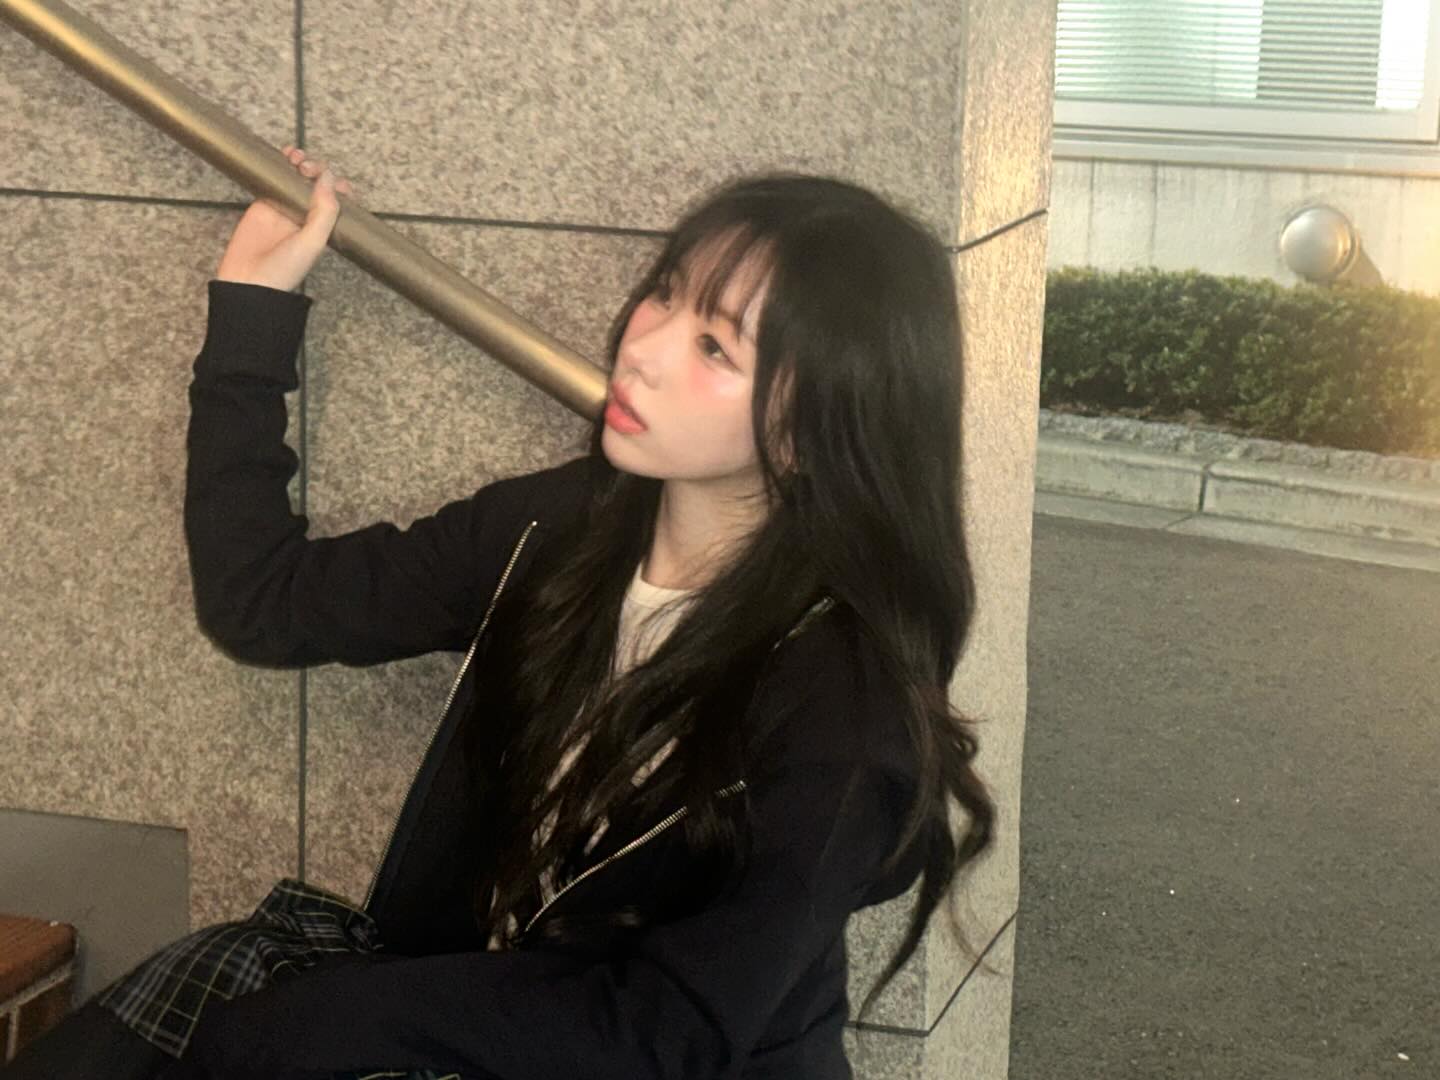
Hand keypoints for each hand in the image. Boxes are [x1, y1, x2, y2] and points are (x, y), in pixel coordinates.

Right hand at [214, 144, 357, 292]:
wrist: (249, 279)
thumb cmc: (285, 268)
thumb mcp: (313, 242)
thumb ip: (325, 211)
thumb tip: (328, 177)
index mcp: (325, 226)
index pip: (339, 199)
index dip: (338, 184)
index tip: (332, 180)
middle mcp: (308, 214)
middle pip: (319, 183)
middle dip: (317, 169)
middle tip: (307, 169)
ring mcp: (286, 206)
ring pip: (297, 176)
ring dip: (302, 161)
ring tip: (296, 158)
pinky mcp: (264, 201)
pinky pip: (274, 177)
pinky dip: (280, 162)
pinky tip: (283, 154)